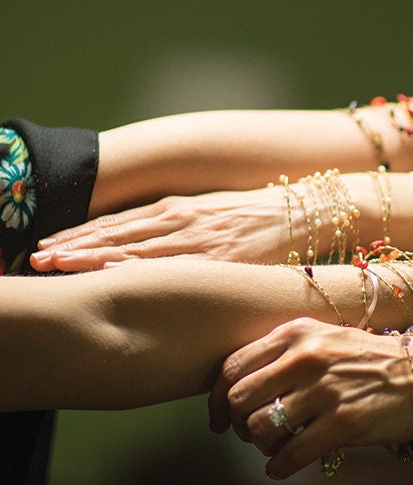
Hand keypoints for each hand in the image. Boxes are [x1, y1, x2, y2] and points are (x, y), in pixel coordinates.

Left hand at [30, 186, 295, 271]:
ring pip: (134, 248)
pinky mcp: (217, 257)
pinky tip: (111, 274)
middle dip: (73, 247)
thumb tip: (142, 248)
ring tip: (58, 267)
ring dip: (91, 257)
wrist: (301, 214)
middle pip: (115, 235)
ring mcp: (196, 239)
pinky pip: (171, 266)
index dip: (79, 236)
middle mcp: (178, 221)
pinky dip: (137, 268)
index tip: (47, 248)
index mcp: (175, 210)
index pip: (116, 224)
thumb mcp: (208, 213)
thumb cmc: (254, 217)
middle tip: (39, 261)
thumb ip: (176, 227)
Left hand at [208, 318, 412, 478]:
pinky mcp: (343, 424)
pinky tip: (283, 466)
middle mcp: (305, 358)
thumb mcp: (324, 339)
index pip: (231, 367)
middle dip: (237, 424)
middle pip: (238, 400)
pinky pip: (290, 455)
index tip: (219, 419)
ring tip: (277, 446)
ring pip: (260, 428)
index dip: (216, 400)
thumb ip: (283, 353)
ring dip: (261, 445)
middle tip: (250, 434)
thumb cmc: (369, 360)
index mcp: (295, 334)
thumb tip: (238, 388)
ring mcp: (325, 391)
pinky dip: (278, 467)